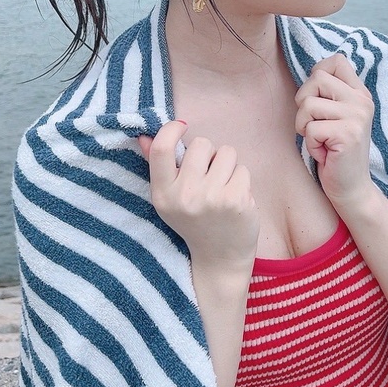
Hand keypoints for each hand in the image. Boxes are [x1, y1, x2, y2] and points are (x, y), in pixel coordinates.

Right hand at [138, 121, 258, 271]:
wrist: (219, 259)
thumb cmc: (194, 221)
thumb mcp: (169, 198)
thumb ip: (158, 166)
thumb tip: (145, 136)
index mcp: (163, 194)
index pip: (162, 148)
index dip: (172, 129)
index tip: (182, 127)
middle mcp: (185, 195)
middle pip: (201, 144)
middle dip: (209, 154)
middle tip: (208, 177)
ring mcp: (211, 198)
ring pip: (226, 152)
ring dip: (227, 166)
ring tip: (222, 188)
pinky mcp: (236, 200)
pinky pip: (242, 169)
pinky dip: (241, 180)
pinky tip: (234, 199)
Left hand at [294, 54, 375, 211]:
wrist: (351, 188)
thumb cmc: (335, 151)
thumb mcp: (336, 116)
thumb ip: (330, 94)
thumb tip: (312, 71)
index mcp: (360, 93)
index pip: (336, 60)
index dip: (317, 73)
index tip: (317, 97)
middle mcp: (362, 101)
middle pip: (316, 78)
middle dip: (303, 103)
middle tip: (315, 125)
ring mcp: (357, 116)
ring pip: (308, 104)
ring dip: (305, 127)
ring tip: (321, 140)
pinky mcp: (348, 134)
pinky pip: (311, 128)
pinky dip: (311, 144)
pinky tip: (325, 153)